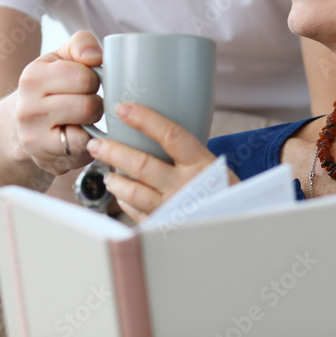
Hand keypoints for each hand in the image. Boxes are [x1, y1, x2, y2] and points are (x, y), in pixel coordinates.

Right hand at [15, 30, 102, 175]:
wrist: (19, 126)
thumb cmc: (49, 88)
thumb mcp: (60, 58)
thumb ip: (81, 44)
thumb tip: (95, 56)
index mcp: (32, 77)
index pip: (84, 77)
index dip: (93, 79)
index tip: (84, 83)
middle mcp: (28, 109)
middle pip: (88, 105)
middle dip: (95, 103)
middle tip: (86, 103)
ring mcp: (34, 138)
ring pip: (87, 129)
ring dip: (92, 124)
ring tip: (82, 119)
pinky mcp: (45, 160)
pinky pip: (83, 150)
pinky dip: (88, 143)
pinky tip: (79, 136)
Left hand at [85, 102, 235, 222]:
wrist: (238, 227)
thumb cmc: (224, 193)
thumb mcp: (214, 167)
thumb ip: (188, 153)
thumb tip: (156, 130)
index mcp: (201, 163)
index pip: (170, 134)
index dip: (144, 119)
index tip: (123, 109)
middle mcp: (186, 185)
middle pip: (142, 164)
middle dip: (113, 151)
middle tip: (97, 144)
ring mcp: (173, 208)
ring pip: (133, 191)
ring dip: (115, 180)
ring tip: (107, 172)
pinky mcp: (165, 225)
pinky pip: (136, 212)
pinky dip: (125, 201)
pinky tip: (122, 193)